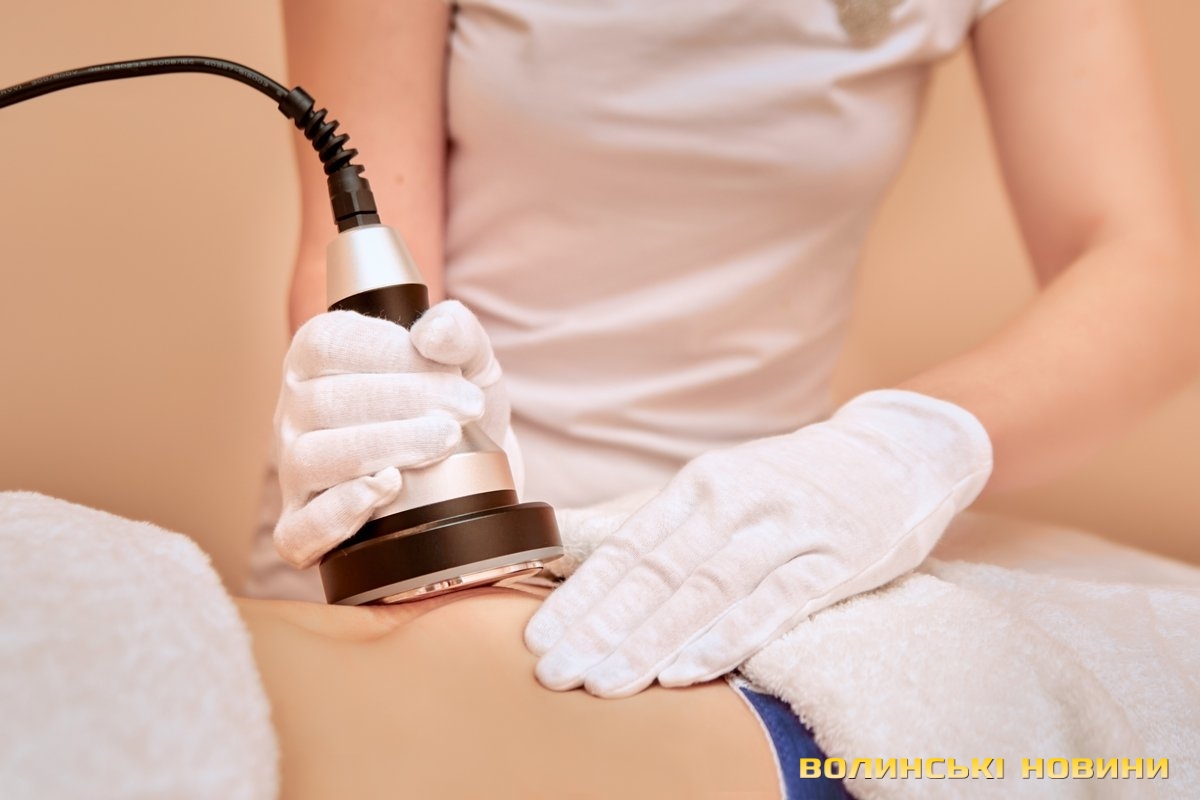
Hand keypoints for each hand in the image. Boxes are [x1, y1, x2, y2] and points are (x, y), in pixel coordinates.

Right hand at [272, 300, 513, 567]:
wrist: (473, 475)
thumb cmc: (454, 409)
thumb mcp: (469, 361)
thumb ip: (459, 333)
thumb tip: (433, 332)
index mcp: (316, 359)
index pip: (329, 345)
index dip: (391, 355)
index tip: (453, 375)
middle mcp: (294, 414)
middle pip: (324, 402)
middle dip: (403, 403)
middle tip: (465, 410)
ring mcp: (293, 473)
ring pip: (312, 459)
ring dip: (384, 448)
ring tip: (444, 443)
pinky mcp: (301, 528)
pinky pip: (298, 530)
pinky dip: (339, 514)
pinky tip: (387, 490)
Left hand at [524, 389, 992, 696]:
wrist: (896, 454)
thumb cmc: (794, 484)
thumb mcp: (727, 485)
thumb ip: (669, 528)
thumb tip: (587, 563)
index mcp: (701, 484)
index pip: (630, 547)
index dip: (582, 595)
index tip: (540, 638)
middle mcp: (735, 502)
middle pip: (657, 573)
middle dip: (601, 628)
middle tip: (557, 673)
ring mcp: (784, 530)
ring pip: (706, 590)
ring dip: (651, 640)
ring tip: (606, 680)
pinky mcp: (832, 559)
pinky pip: (774, 602)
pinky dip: (728, 637)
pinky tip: (688, 669)